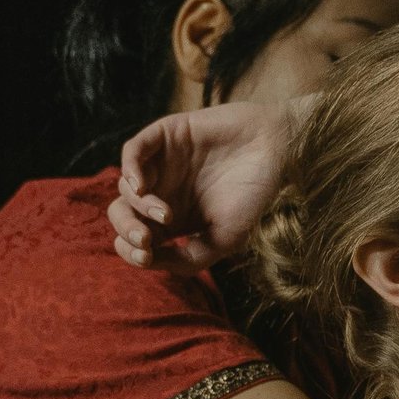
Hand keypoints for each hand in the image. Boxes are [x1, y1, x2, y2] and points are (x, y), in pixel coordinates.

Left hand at [109, 104, 294, 270]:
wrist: (277, 150)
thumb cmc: (254, 195)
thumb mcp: (224, 239)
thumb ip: (189, 258)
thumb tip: (151, 263)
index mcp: (171, 218)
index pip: (135, 237)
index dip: (131, 251)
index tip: (146, 257)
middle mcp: (161, 191)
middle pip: (121, 214)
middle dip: (127, 231)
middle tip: (145, 240)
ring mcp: (161, 163)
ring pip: (124, 187)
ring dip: (138, 206)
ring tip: (166, 214)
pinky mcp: (165, 136)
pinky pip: (132, 151)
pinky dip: (129, 170)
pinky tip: (141, 186)